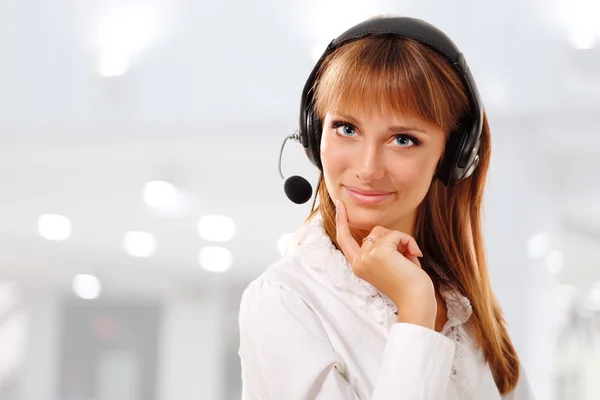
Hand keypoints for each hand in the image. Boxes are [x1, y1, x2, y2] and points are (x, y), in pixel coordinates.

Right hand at [335, 200, 436, 328]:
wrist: (415, 301)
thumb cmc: (406, 286)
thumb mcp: (386, 264)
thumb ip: (379, 248)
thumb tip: (383, 232)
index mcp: (358, 266)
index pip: (344, 239)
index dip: (341, 221)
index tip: (340, 205)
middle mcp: (359, 261)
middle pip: (373, 233)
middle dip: (393, 238)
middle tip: (408, 254)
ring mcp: (367, 256)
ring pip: (385, 232)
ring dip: (402, 242)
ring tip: (410, 260)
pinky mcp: (380, 252)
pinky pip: (396, 235)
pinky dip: (409, 242)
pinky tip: (414, 257)